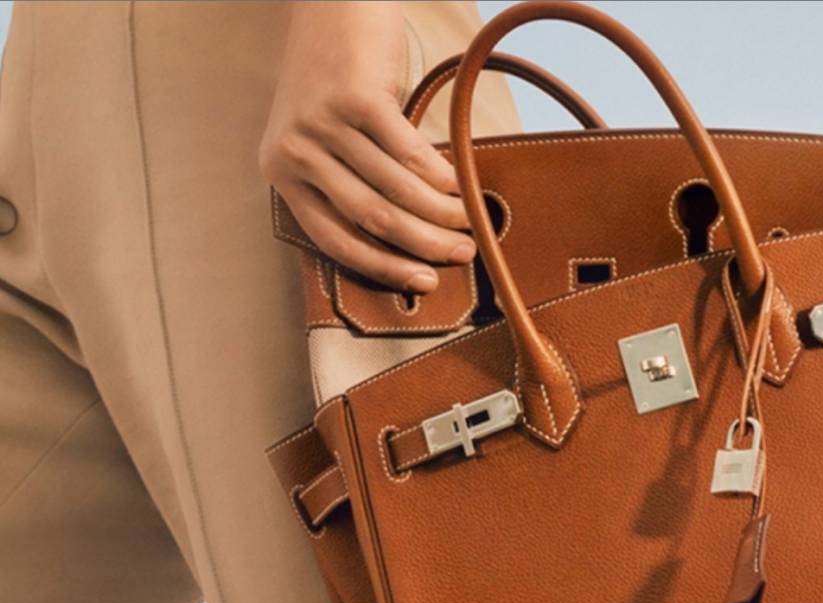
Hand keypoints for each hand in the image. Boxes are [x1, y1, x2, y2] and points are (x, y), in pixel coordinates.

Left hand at [259, 2, 474, 291]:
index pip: (334, 238)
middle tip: (460, 256)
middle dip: (422, 245)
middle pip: (370, 217)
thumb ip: (349, 178)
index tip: (422, 282)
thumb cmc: (335, 72)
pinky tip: (459, 185)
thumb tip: (407, 232)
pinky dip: (440, 175)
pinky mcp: (357, 100)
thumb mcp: (324, 133)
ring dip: (440, 213)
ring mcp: (323, 125)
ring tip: (468, 222)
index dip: (384, 266)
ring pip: (394, 188)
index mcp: (280, 170)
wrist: (333, 4)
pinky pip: (408, 152)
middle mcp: (294, 152)